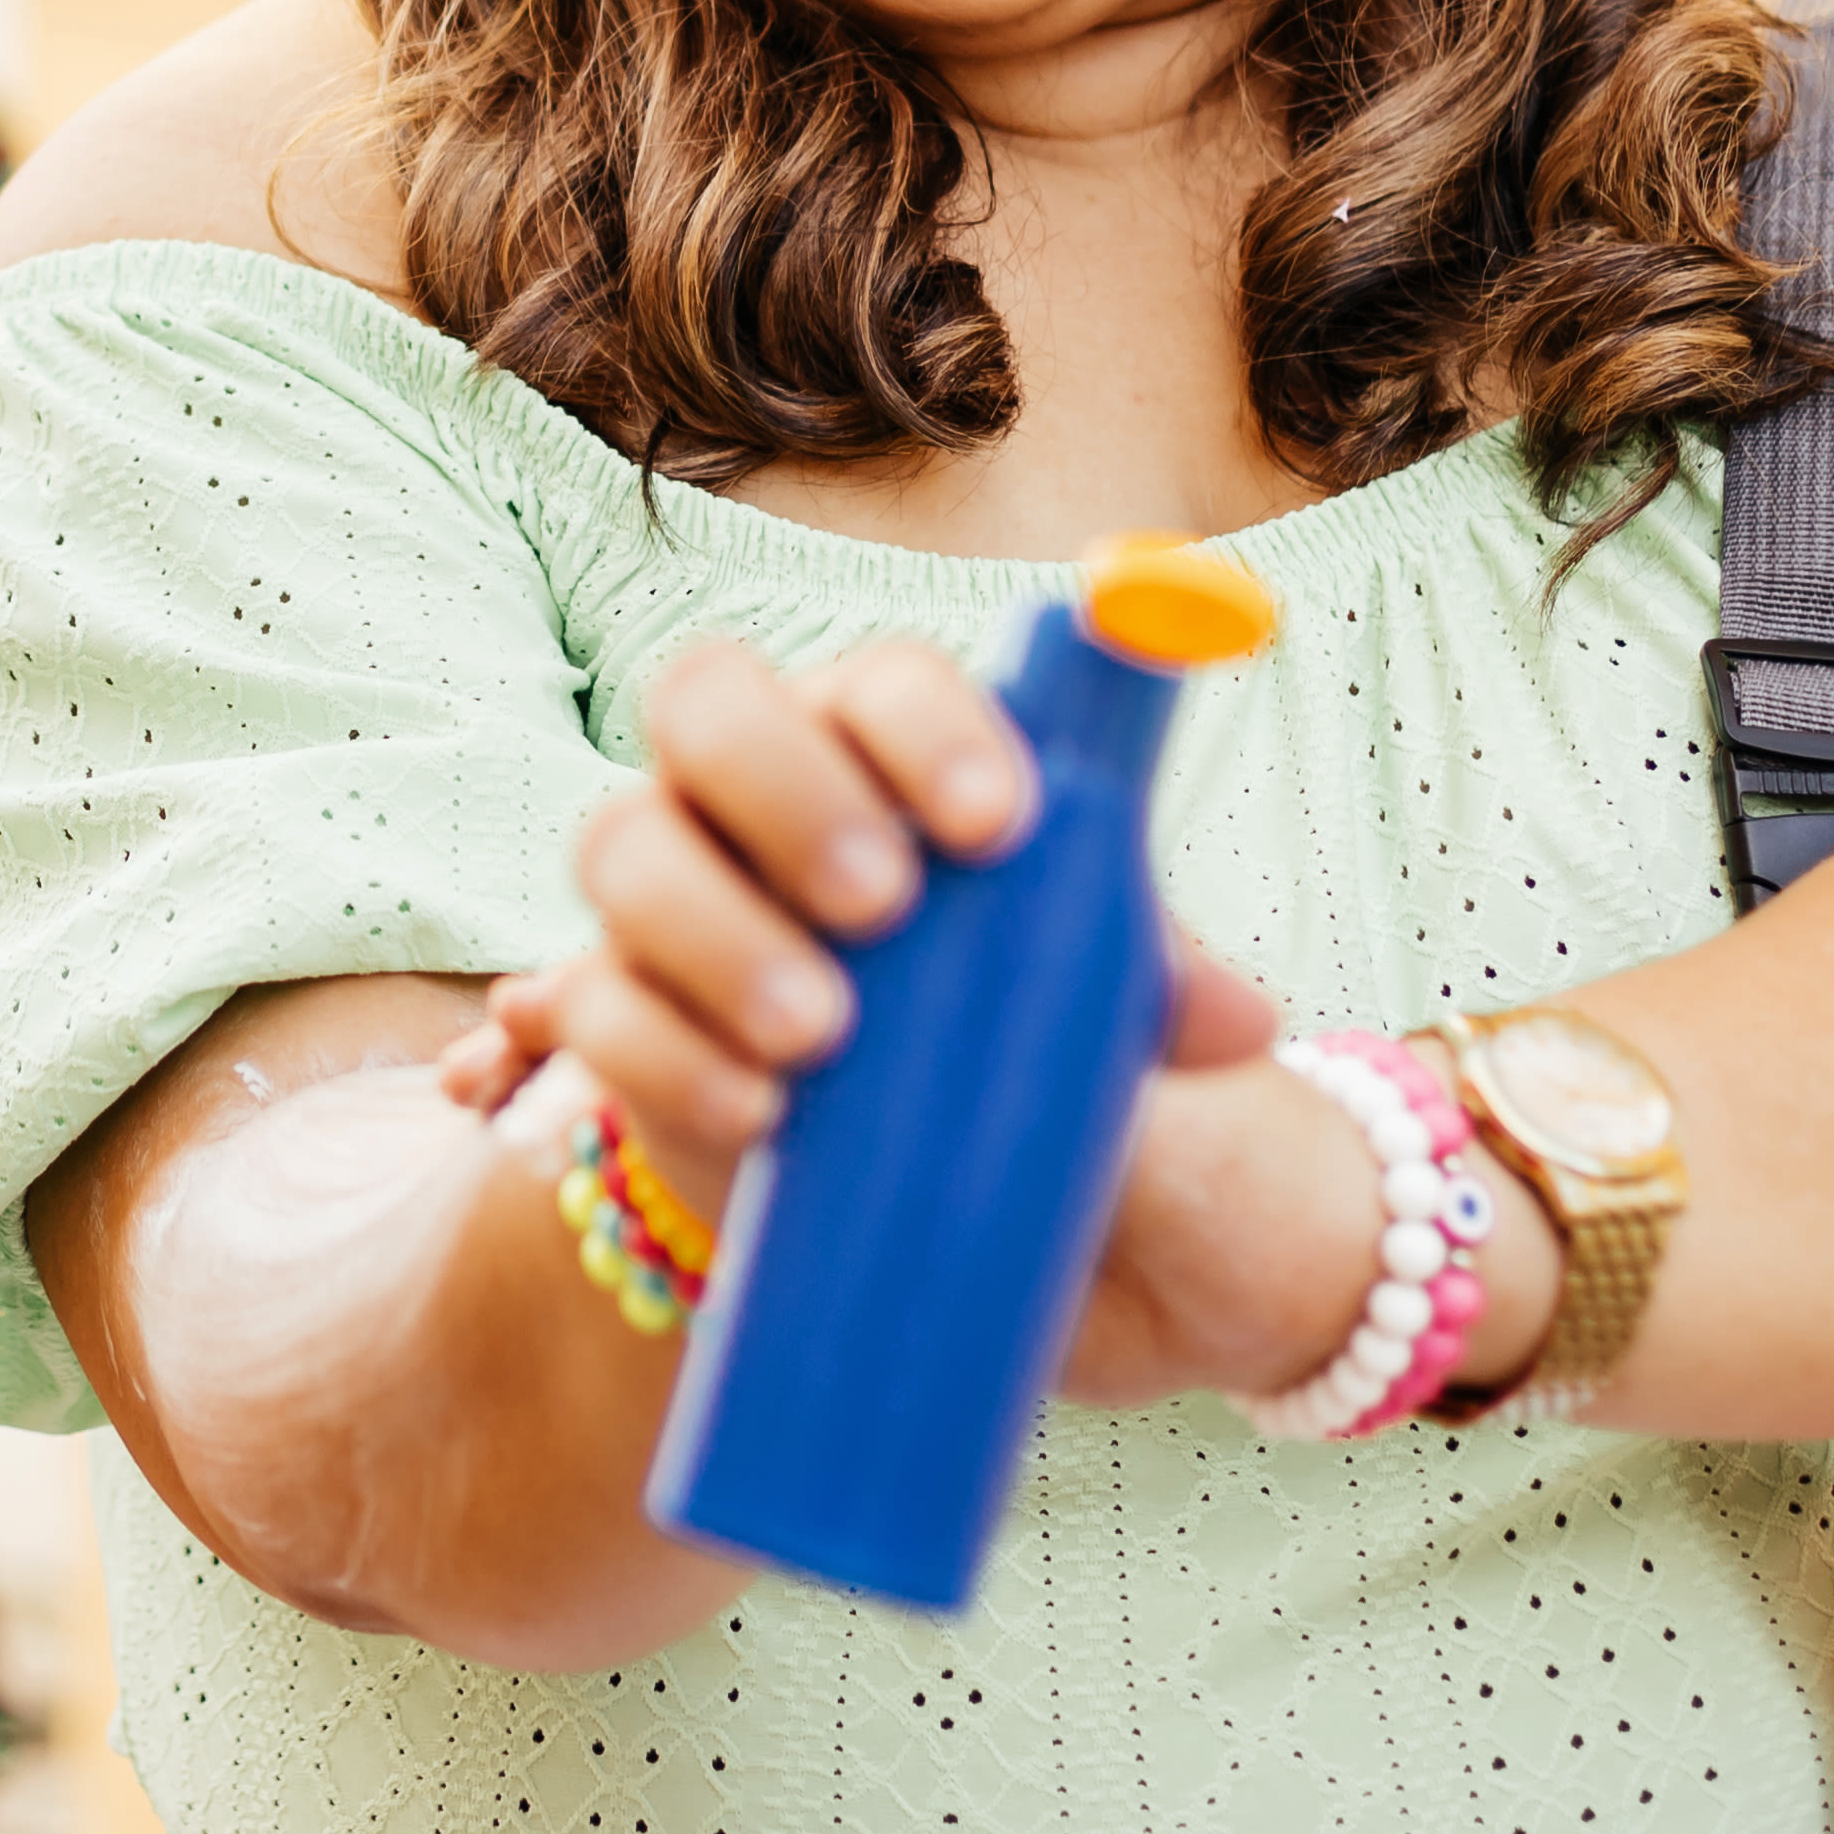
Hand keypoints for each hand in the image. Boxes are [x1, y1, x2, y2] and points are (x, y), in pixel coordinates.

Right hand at [440, 636, 1279, 1263]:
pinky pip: (594, 1002)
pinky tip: (758, 1111)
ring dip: (718, 930)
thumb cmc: (990, 1014)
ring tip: (823, 1033)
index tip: (999, 822)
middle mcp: (745, 781)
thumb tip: (1240, 1018)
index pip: (877, 676)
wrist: (889, 1158)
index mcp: (872, 742)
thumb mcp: (1075, 993)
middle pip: (707, 703)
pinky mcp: (609, 1003)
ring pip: (623, 840)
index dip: (926, 726)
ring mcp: (661, 886)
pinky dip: (666, 1051)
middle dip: (792, 792)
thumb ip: (1145, 981)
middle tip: (887, 904)